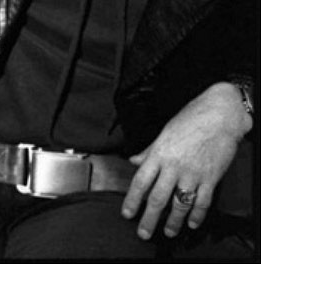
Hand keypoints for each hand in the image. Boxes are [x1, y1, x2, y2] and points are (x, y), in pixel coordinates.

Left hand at [120, 82, 251, 240]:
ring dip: (173, 221)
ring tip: (168, 231)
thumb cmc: (191, 120)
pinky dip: (197, 214)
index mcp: (159, 154)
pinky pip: (202, 201)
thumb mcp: (163, 133)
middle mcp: (174, 166)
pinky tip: (192, 222)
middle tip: (143, 232)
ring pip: (180, 204)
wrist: (220, 115)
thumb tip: (134, 161)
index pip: (140, 182)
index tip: (127, 213)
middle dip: (149, 218)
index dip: (132, 200)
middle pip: (158, 198)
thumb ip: (148, 151)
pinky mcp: (211, 178)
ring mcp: (193, 174)